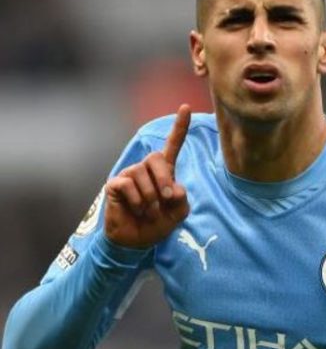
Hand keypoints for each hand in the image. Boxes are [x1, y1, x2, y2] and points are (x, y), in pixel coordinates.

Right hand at [104, 105, 191, 248]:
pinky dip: (137, 201)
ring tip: (149, 211)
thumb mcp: (178, 213)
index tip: (186, 107)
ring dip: (150, 198)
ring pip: (142, 175)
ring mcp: (129, 174)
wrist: (137, 241)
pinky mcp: (115, 184)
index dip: (180, 127)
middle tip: (166, 199)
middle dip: (164, 179)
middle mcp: (146, 169)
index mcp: (164, 172)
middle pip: (156, 157)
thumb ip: (182, 199)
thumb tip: (174, 187)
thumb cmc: (157, 223)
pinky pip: (128, 185)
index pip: (173, 145)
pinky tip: (136, 210)